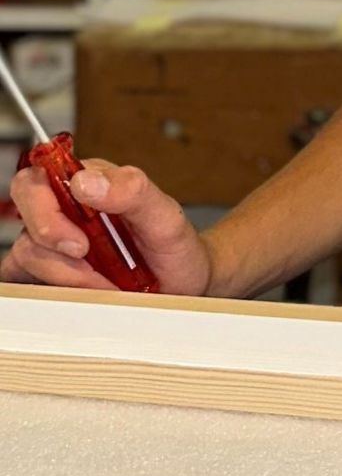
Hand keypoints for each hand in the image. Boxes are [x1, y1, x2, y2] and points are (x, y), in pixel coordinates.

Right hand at [2, 157, 211, 295]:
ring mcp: (54, 247)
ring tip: (106, 282)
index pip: (37, 180)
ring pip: (25, 257)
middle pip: (24, 217)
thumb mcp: (165, 215)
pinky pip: (30, 286)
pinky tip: (90, 293)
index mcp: (88, 183)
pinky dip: (56, 294)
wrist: (184, 282)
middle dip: (51, 245)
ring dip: (65, 277)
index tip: (79, 242)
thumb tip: (85, 181)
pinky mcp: (51, 278)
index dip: (43, 209)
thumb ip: (130, 190)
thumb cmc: (173, 244)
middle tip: (88, 260)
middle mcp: (65, 211)